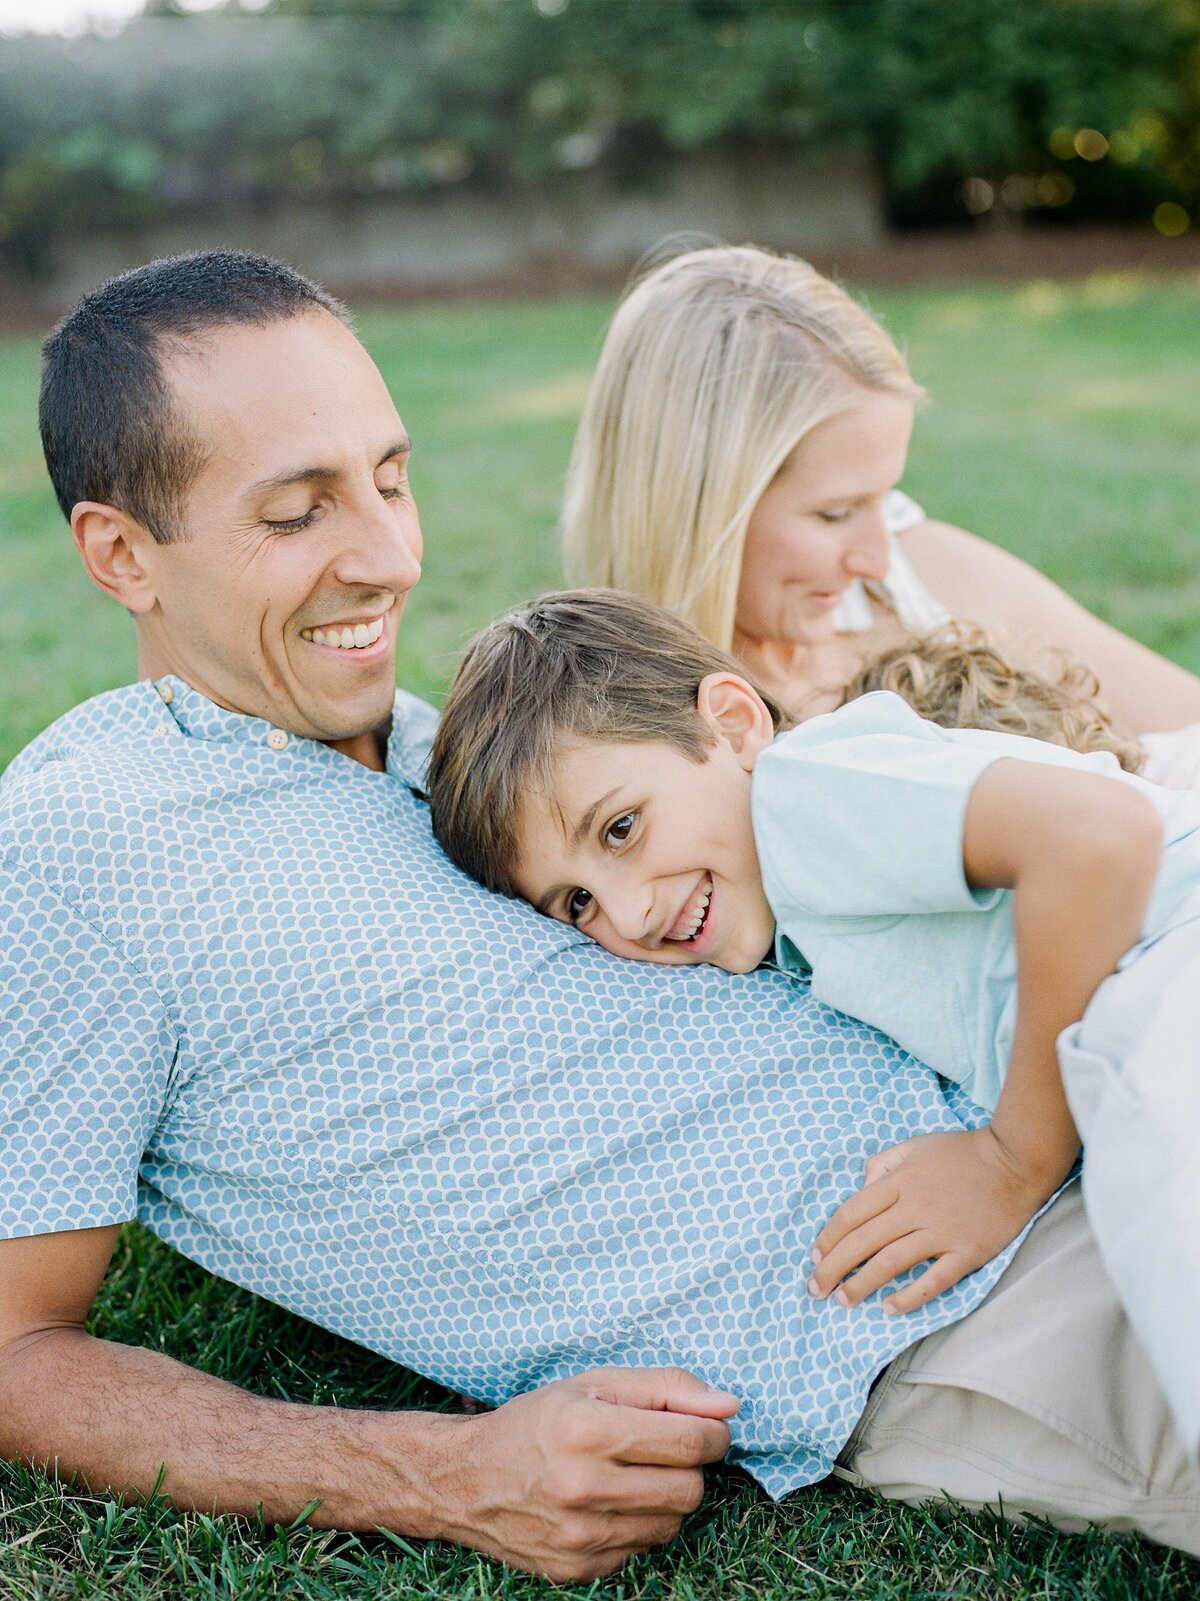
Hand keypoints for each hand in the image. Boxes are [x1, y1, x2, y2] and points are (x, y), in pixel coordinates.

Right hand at [440, 1367, 738, 1581]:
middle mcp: (583, 1486)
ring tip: (632, 1475)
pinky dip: (637, 1525)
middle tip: (665, 1449)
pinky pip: (642, 1549)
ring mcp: (580, 1536)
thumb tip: (730, 1405)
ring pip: (673, 1523)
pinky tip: (608, 1503)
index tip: (708, 1427)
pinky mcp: (579, 1569)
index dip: (713, 1433)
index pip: (690, 1441)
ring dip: (666, 1497)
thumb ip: (666, 1388)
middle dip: (690, 1465)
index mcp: (587, 1429)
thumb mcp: (594, 1383)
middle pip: (690, 1488)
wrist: (467, 1480)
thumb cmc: (537, 1421)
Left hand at [806, 1127, 1058, 1314]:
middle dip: (833, 1268)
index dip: (829, 1237)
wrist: (1015, 1160)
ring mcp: (943, 1231)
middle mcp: (916, 1208)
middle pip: (863, 1241)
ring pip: (891, 1262)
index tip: (814, 1256)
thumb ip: (883, 1163)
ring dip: (862, 1284)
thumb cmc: (962, 1152)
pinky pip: (935, 1280)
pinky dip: (910, 1296)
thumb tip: (862, 1187)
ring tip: (843, 1300)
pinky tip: (890, 1308)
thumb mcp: (915, 1145)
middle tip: (815, 1289)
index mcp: (900, 1182)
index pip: (852, 1213)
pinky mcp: (968, 1251)